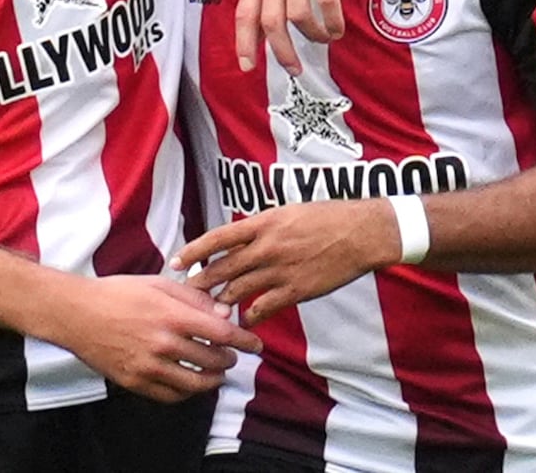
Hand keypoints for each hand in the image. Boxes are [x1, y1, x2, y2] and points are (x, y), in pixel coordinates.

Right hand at [45, 275, 262, 402]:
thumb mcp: (159, 284)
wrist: (78, 313)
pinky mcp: (136, 382)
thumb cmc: (118, 293)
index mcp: (172, 316)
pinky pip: (171, 395)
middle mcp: (164, 344)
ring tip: (217, 374)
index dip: (244, 342)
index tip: (255, 345)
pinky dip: (187, 393)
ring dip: (212, 380)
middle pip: (212, 360)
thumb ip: (194, 299)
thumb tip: (224, 314)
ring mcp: (149, 366)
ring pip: (195, 384)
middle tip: (232, 357)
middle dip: (229, 360)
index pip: (222, 335)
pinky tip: (191, 383)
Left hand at [171, 201, 398, 325]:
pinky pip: (264, 308)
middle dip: (201, 281)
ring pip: (238, 291)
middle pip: (223, 268)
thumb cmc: (326, 217)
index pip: (218, 238)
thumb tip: (239, 238)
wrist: (360, 233)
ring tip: (209, 310)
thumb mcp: (288, 212)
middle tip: (184, 292)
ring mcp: (280, 270)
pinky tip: (244, 323)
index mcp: (263, 223)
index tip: (175, 261)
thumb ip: (262, 227)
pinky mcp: (296, 291)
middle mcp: (267, 247)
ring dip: (221, 302)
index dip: (193, 250)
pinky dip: (251, 317)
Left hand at [235, 0, 364, 75]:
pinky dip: (332, 22)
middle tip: (294, 69)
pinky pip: (326, 1)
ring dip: (313, 36)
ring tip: (324, 38)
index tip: (248, 67)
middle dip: (282, 51)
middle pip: (270, 20)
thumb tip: (265, 32)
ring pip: (298, 14)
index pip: (244, 12)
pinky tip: (337, 28)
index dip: (244, 42)